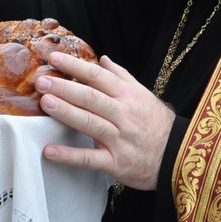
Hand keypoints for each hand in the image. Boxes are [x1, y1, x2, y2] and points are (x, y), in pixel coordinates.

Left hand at [38, 52, 174, 190]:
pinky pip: (90, 158)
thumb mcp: (143, 96)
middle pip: (91, 97)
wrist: (178, 156)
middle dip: (65, 87)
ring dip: (67, 112)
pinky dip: (70, 155)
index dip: (75, 66)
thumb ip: (122, 77)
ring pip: (90, 122)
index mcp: (128, 96)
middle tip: (42, 81)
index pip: (98, 77)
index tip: (54, 58)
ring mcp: (119, 139)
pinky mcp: (116, 163)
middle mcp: (123, 115)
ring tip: (46, 102)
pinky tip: (49, 150)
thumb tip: (102, 60)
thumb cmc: (156, 124)